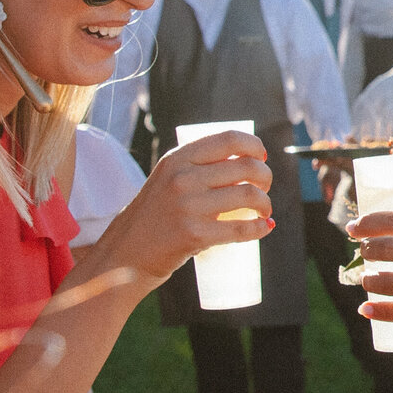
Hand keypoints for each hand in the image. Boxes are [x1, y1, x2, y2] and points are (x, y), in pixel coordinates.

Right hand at [98, 129, 273, 286]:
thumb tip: (244, 160)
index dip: (254, 146)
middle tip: (264, 188)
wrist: (126, 253)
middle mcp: (182, 178)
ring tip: (264, 210)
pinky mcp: (194, 235)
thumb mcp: (167, 179)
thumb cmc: (154, 216)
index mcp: (177, 159)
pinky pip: (241, 228)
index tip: (262, 157)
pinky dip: (259, 227)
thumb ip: (195, 167)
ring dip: (265, 203)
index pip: (228, 139)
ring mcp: (188, 207)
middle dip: (265, 177)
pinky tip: (265, 227)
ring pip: (248, 195)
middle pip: (246, 167)